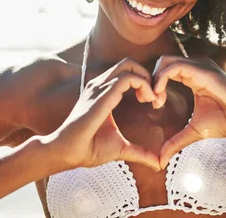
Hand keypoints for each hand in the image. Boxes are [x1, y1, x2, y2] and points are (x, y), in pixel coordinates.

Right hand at [43, 58, 159, 170]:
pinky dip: (143, 84)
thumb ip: (140, 152)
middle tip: (156, 97)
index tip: (154, 102)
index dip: (146, 82)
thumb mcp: (121, 147)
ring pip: (129, 65)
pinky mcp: (102, 95)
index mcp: (103, 92)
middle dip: (148, 75)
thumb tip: (158, 164)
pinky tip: (147, 100)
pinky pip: (127, 78)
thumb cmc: (88, 149)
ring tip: (152, 100)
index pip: (127, 72)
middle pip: (129, 62)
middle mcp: (100, 85)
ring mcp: (99, 88)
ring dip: (147, 80)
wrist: (67, 154)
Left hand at [152, 55, 225, 167]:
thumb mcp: (194, 131)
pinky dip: (161, 79)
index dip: (154, 84)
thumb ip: (176, 141)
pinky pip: (175, 67)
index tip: (153, 104)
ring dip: (154, 79)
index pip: (165, 70)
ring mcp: (199, 67)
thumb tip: (160, 160)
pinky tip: (160, 96)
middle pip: (162, 62)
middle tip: (148, 100)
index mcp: (193, 77)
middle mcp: (195, 68)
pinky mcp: (203, 71)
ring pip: (166, 61)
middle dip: (150, 79)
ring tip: (155, 100)